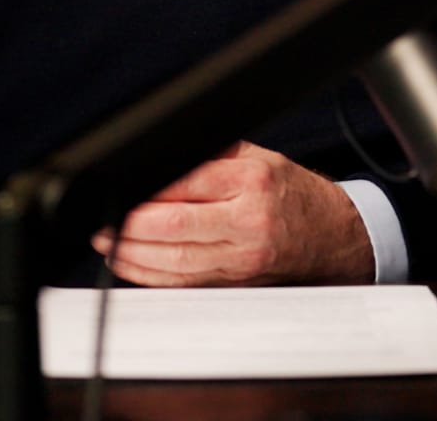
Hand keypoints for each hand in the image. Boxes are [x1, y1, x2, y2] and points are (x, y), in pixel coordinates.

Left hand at [92, 142, 373, 285]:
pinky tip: (132, 264)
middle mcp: (248, 220)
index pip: (186, 184)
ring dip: (133, 253)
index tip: (121, 189)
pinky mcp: (237, 280)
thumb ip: (215, 155)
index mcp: (253, 180)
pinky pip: (185, 282)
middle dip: (130, 225)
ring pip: (175, 261)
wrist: (332, 233)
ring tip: (108, 242)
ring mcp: (243, 255)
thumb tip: (164, 154)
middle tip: (104, 220)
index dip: (146, 190)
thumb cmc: (293, 194)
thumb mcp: (261, 158)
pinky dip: (152, 276)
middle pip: (175, 226)